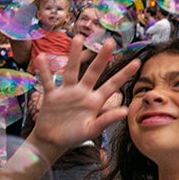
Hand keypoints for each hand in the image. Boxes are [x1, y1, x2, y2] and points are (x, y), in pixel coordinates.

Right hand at [29, 35, 136, 155]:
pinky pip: (48, 81)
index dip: (124, 74)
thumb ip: (107, 120)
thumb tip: (125, 111)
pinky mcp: (52, 95)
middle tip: (110, 42)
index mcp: (95, 101)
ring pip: (72, 70)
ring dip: (74, 55)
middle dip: (102, 57)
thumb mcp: (92, 130)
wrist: (53, 141)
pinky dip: (44, 70)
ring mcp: (67, 92)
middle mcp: (83, 92)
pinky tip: (41, 57)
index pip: (112, 85)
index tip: (137, 62)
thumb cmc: (74, 136)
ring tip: (77, 38)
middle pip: (94, 72)